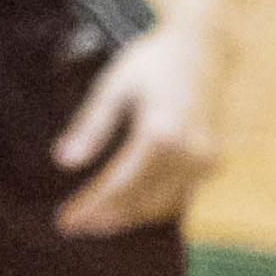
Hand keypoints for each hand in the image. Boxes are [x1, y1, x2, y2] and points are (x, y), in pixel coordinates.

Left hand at [54, 16, 225, 236]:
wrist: (202, 48)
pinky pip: (180, 195)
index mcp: (160, 135)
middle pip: (141, 201)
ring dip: (129, 217)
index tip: (66, 222)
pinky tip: (128, 208)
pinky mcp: (212, 161)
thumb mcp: (112, 87)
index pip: (119, 185)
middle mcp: (188, 153)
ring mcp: (205, 160)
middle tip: (75, 227)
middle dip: (107, 218)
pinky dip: (152, 206)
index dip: (91, 207)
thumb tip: (63, 162)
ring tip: (96, 223)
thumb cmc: (151, 63)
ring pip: (163, 205)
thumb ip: (90, 126)